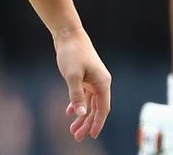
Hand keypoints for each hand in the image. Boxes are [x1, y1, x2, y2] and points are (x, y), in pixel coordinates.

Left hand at [54, 26, 111, 140]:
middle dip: (87, 123)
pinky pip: (83, 96)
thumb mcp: (72, 75)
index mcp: (102, 83)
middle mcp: (100, 83)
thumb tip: (81, 113)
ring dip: (82, 116)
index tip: (91, 135)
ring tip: (72, 129)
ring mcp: (93, 80)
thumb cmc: (72, 53)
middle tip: (77, 136)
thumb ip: (76, 95)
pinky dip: (77, 104)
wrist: (68, 34)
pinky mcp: (85, 77)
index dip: (98, 123)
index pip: (103, 108)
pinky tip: (70, 112)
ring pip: (89, 103)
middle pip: (96, 108)